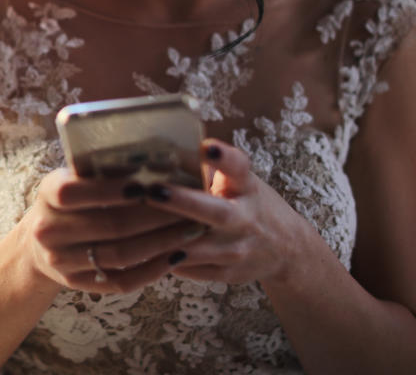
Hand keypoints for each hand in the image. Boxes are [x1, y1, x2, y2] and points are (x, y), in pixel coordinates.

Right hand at [23, 167, 208, 292]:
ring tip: (191, 230)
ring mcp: (61, 261)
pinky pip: (122, 281)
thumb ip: (103, 170)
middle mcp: (48, 230)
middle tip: (190, 208)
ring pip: (120, 255)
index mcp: (47, 194)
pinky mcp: (78, 284)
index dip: (112, 189)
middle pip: (108, 225)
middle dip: (155, 217)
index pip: (75, 192)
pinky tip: (176, 255)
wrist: (40, 241)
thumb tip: (157, 160)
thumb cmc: (71, 199)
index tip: (150, 184)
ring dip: (161, 242)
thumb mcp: (74, 177)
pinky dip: (152, 270)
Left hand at [142, 139, 307, 285]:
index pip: (239, 168)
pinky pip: (187, 268)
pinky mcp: (225, 274)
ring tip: (129, 223)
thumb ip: (203, 166)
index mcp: (246, 187)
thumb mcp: (236, 180)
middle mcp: (245, 219)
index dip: (224, 158)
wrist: (286, 250)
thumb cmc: (247, 202)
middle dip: (182, 202)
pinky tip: (137, 247)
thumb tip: (154, 141)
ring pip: (195, 247)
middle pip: (215, 213)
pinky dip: (162, 259)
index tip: (206, 147)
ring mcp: (236, 250)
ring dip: (162, 237)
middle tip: (151, 190)